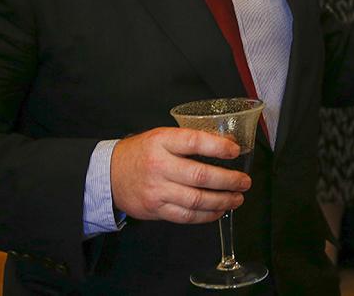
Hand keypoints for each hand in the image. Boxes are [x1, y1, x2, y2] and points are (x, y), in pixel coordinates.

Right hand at [110, 127, 250, 223]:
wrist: (109, 175)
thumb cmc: (141, 153)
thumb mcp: (161, 136)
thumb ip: (189, 140)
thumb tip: (225, 144)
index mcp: (162, 142)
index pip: (194, 141)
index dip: (218, 146)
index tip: (235, 150)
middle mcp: (159, 166)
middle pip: (200, 175)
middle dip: (228, 180)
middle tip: (244, 181)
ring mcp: (157, 190)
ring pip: (196, 199)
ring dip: (222, 201)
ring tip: (237, 198)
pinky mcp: (156, 209)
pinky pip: (186, 215)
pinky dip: (206, 215)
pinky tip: (218, 210)